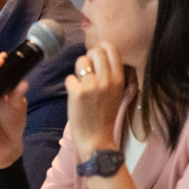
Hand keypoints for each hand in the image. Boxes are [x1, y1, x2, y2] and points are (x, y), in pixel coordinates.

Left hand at [66, 42, 125, 161]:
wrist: (97, 139)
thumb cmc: (105, 116)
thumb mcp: (117, 93)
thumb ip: (111, 75)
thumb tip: (102, 55)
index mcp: (119, 79)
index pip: (112, 49)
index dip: (101, 49)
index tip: (97, 58)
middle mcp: (107, 79)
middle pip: (95, 51)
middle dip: (89, 58)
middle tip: (87, 71)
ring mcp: (92, 85)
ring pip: (81, 61)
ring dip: (78, 70)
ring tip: (81, 83)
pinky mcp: (77, 92)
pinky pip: (69, 78)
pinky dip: (70, 85)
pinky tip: (75, 95)